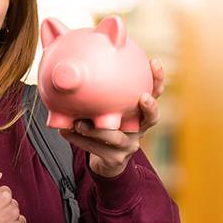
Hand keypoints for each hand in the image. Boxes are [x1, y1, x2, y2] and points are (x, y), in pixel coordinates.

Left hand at [59, 59, 164, 176]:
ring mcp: (130, 146)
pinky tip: (65, 131)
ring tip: (79, 123)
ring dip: (96, 130)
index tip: (153, 62)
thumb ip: (98, 92)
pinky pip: (98, 149)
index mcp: (139, 112)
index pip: (154, 93)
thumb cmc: (103, 126)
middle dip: (149, 107)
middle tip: (143, 97)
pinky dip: (80, 140)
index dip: (157, 79)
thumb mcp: (104, 107)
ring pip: (117, 137)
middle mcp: (139, 129)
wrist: (104, 160)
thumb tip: (71, 67)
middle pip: (152, 118)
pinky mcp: (116, 159)